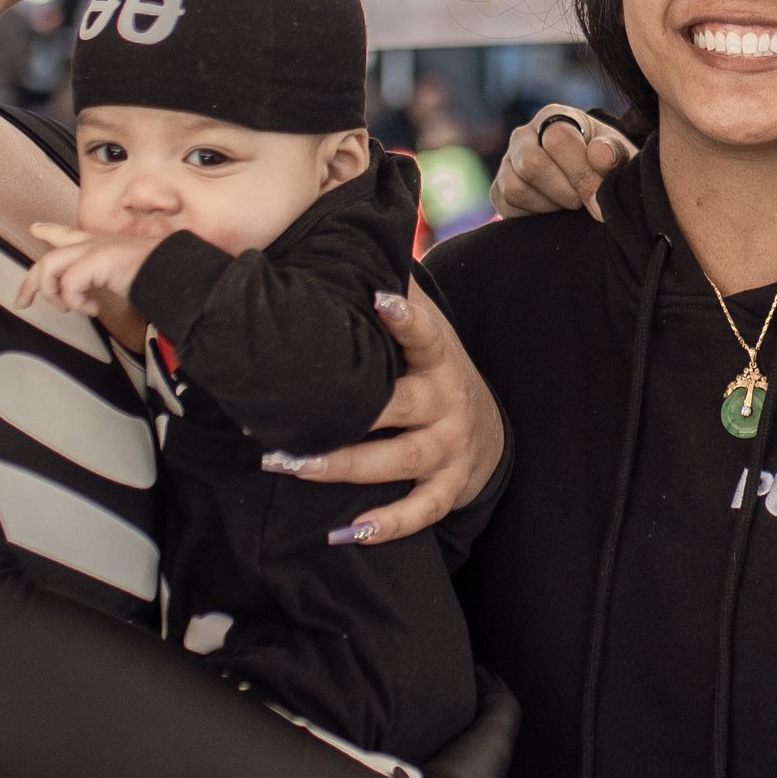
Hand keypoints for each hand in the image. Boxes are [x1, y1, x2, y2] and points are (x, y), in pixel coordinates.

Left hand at [23, 220, 159, 320]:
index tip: (35, 229)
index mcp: (103, 245)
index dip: (50, 231)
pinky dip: (76, 302)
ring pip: (49, 266)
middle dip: (32, 281)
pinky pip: (69, 284)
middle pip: (49, 256)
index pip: (70, 234)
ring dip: (52, 293)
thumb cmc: (159, 276)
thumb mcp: (125, 277)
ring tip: (68, 309)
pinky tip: (93, 309)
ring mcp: (93, 249)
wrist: (176, 273)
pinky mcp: (94, 259)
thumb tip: (96, 300)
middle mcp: (94, 243)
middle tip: (22, 302)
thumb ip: (108, 281)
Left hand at [269, 283, 507, 546]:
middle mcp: (447, 404)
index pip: (426, 333)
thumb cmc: (433, 374)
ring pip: (399, 462)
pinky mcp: (449, 488)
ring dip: (343, 467)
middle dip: (348, 415)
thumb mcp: (426, 335)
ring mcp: (450, 449)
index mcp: (439, 359)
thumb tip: (345, 244)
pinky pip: (420, 511)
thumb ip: (393, 298)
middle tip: (289, 418)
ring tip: (291, 465)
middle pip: (401, 408)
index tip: (380, 300)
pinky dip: (386, 527)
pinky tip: (344, 534)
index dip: (406, 318)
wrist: (487, 431)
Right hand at [492, 105, 630, 221]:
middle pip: (532, 165)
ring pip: (516, 188)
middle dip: (565, 192)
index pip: (558, 139)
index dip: (581, 173)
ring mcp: (507, 162)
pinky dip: (534, 216)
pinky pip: (507, 206)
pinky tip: (554, 211)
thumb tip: (599, 154)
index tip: (598, 199)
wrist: (590, 182)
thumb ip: (613, 152)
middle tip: (584, 202)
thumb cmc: (605, 165)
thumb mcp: (618, 155)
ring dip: (550, 206)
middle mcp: (524, 135)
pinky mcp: (498, 189)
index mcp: (553, 117)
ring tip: (570, 205)